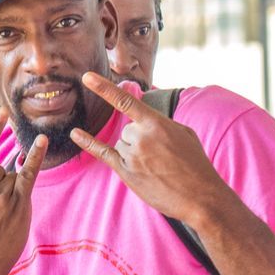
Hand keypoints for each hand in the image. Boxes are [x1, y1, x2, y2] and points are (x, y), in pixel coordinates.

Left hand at [68, 73, 226, 223]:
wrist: (199, 197)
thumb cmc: (195, 164)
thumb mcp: (184, 134)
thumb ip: (160, 124)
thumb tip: (144, 121)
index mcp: (157, 124)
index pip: (126, 101)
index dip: (104, 88)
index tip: (87, 77)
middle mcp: (141, 137)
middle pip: (126, 130)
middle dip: (140, 141)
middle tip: (160, 157)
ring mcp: (131, 155)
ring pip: (121, 145)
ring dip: (134, 153)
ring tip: (156, 167)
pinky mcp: (125, 172)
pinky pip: (102, 153)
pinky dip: (88, 143)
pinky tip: (75, 133)